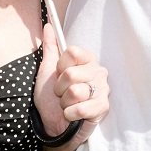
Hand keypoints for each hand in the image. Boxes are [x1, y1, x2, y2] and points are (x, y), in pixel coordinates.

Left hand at [33, 24, 108, 139]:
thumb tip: (48, 25)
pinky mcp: (103, 107)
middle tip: (62, 94)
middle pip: (71, 73)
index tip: (58, 74)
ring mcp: (103, 90)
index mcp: (86, 60)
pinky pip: (81, 108)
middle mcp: (98, 72)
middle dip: (60, 88)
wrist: (53, 125)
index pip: (73, 51)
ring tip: (68, 105)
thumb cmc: (51, 99)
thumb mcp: (47, 71)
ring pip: (75, 91)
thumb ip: (50, 47)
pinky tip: (72, 115)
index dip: (60, 65)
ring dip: (65, 102)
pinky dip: (70, 114)